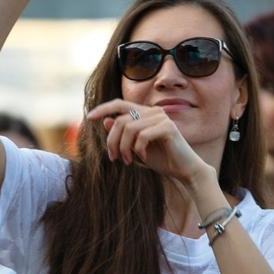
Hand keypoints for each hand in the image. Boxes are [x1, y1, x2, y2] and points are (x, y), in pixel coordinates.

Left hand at [87, 99, 211, 184]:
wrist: (184, 170)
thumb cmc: (161, 159)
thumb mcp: (135, 148)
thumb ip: (123, 135)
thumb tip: (106, 121)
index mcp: (145, 113)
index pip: (120, 104)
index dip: (103, 109)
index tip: (89, 118)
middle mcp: (153, 111)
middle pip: (120, 120)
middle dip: (112, 141)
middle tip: (114, 158)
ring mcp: (161, 118)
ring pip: (129, 128)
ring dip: (124, 148)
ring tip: (127, 161)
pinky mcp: (168, 127)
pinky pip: (142, 136)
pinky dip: (138, 150)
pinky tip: (143, 158)